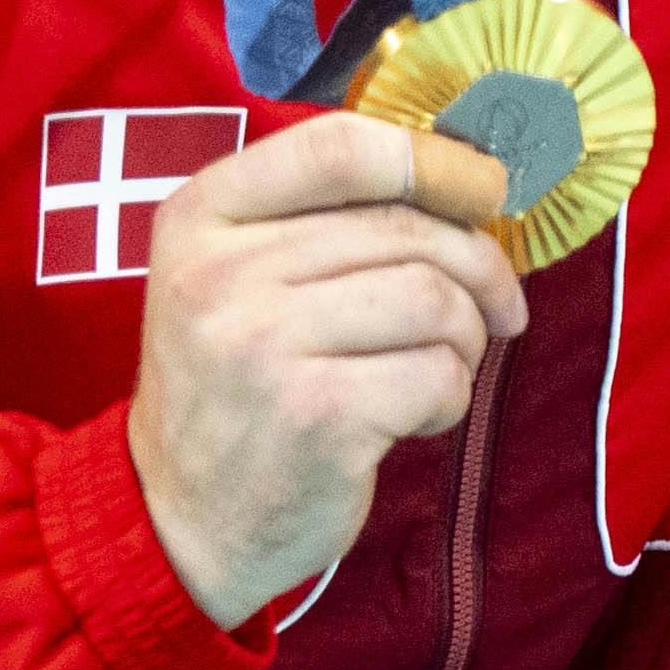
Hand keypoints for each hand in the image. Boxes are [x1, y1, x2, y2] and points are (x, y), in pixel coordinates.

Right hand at [126, 113, 530, 632]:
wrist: (176, 523)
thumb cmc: (239, 386)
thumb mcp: (241, 278)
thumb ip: (328, 217)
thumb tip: (476, 177)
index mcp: (200, 217)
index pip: (340, 146)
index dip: (435, 161)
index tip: (484, 193)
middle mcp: (220, 274)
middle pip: (407, 228)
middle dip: (476, 268)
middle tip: (493, 309)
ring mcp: (263, 346)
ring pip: (436, 298)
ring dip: (466, 337)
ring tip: (436, 367)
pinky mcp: (316, 417)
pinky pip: (438, 375)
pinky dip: (450, 397)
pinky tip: (412, 418)